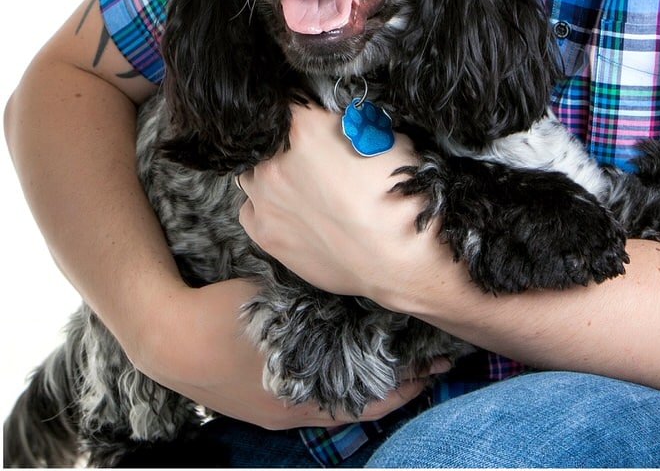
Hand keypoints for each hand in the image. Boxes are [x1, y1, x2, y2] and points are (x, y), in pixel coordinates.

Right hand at [135, 278, 447, 428]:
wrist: (167, 334)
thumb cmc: (224, 314)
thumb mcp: (280, 306)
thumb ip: (320, 312)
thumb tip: (362, 301)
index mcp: (302, 394)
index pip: (372, 399)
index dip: (408, 383)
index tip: (438, 364)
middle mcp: (293, 412)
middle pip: (360, 409)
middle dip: (399, 388)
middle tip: (434, 367)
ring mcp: (275, 412)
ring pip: (337, 408)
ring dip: (370, 390)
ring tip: (402, 368)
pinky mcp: (261, 405)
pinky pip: (312, 404)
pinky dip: (339, 390)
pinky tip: (350, 370)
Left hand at [238, 102, 451, 301]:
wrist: (397, 260)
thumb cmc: (400, 197)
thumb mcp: (387, 139)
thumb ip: (353, 122)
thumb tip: (343, 117)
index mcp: (305, 125)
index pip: (290, 97)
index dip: (304, 102)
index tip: (313, 110)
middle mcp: (275, 159)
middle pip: (269, 135)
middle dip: (288, 140)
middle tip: (316, 153)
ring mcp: (264, 197)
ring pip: (254, 171)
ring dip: (274, 172)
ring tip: (303, 184)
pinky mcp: (263, 232)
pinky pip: (252, 207)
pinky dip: (267, 205)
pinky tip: (294, 210)